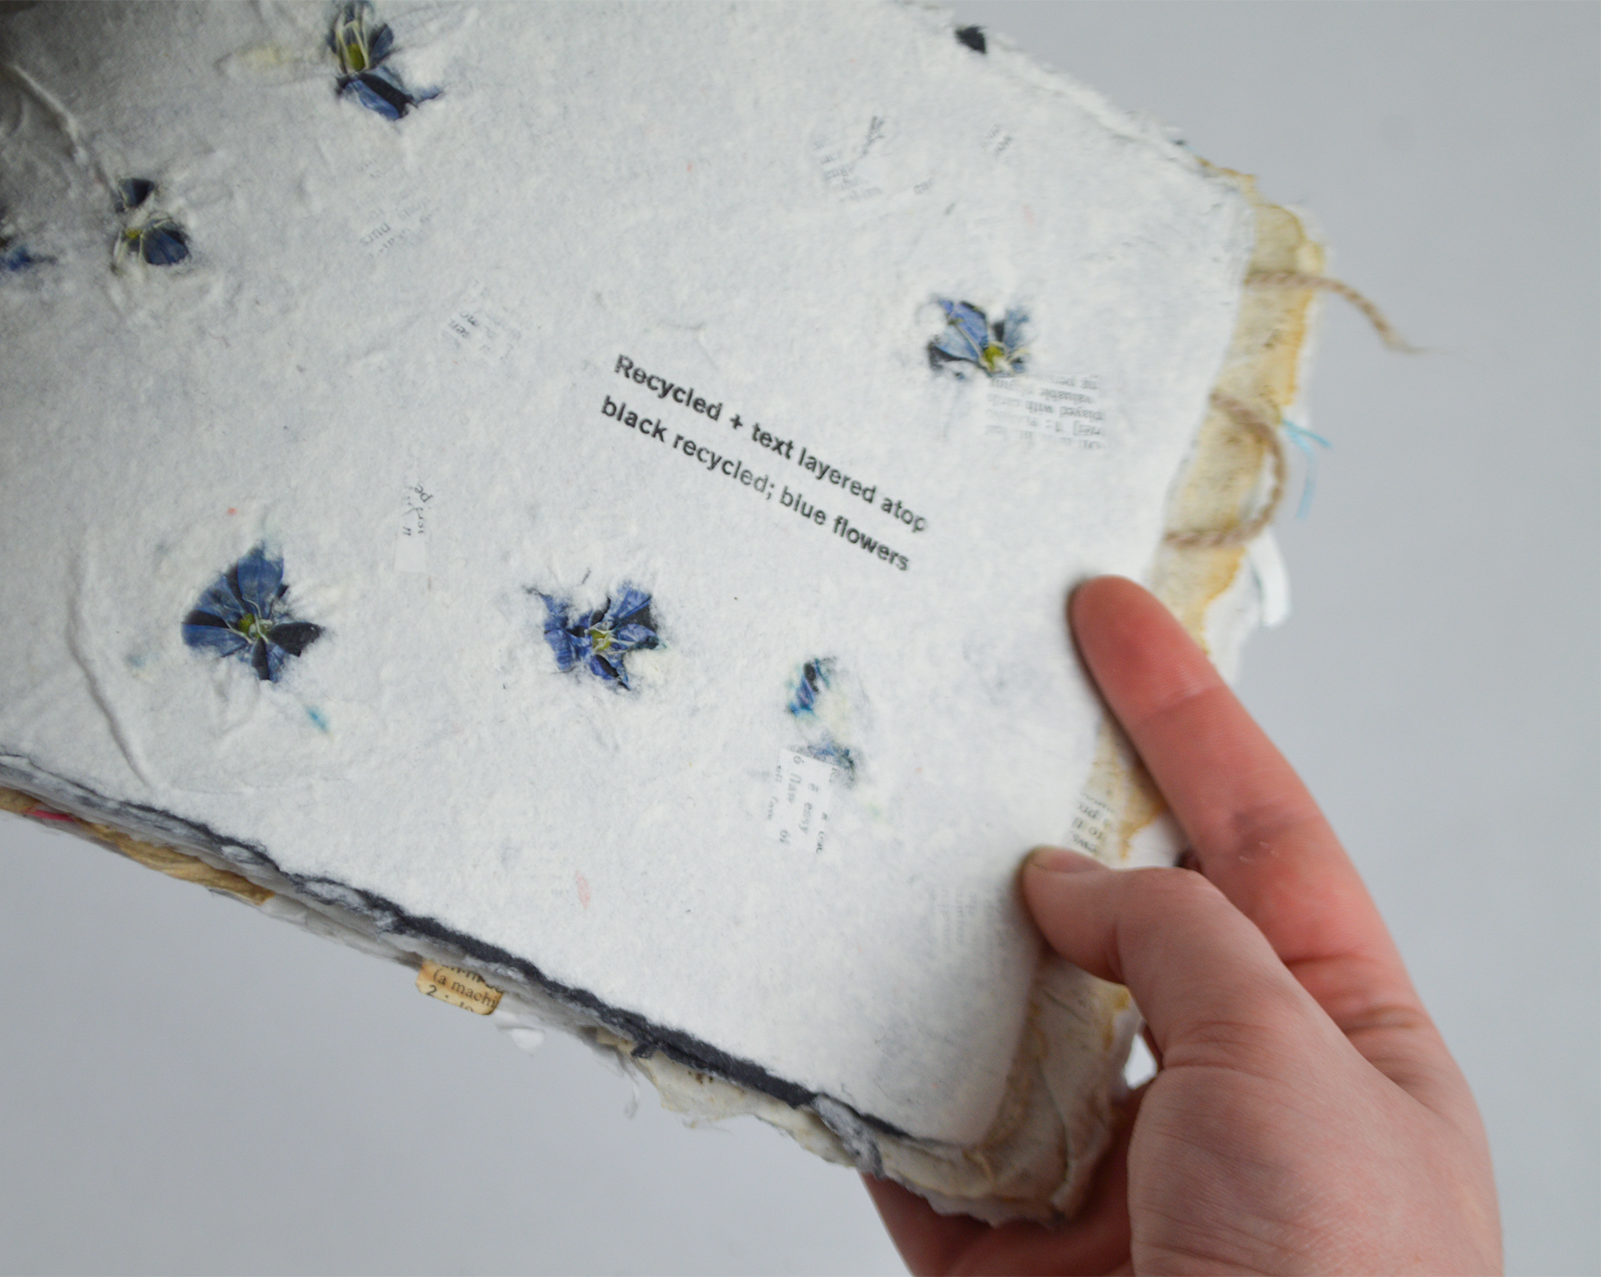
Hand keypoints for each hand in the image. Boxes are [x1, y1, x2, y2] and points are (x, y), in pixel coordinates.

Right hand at [866, 576, 1499, 1274]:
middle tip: (964, 717)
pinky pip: (920, 1148)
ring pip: (1003, 1029)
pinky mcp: (1009, 1257)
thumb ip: (1177, 940)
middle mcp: (1222, 1096)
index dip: (1178, 708)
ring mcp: (1111, 1178)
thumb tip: (1065, 885)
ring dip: (940, 961)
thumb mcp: (1293, 1067)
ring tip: (877, 861)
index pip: (1254, 829)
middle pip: (1113, 917)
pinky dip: (869, 1095)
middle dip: (1038, 822)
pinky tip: (829, 1026)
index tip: (1106, 609)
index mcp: (1339, 1039)